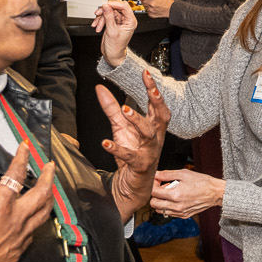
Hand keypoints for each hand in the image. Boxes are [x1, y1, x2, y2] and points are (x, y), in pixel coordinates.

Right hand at [0, 147, 57, 261]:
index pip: (17, 175)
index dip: (23, 157)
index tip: (25, 147)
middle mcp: (14, 221)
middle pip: (42, 194)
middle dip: (48, 177)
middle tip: (49, 166)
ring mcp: (18, 238)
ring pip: (44, 214)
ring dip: (48, 197)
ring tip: (49, 188)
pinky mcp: (17, 252)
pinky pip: (34, 232)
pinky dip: (38, 219)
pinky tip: (33, 216)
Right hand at [92, 0, 138, 66]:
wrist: (112, 55)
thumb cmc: (116, 47)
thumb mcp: (112, 31)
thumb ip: (109, 17)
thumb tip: (106, 6)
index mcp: (130, 21)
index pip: (124, 6)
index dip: (114, 3)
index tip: (106, 4)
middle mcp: (125, 20)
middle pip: (115, 7)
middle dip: (105, 10)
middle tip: (99, 13)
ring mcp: (118, 21)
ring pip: (109, 11)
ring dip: (101, 17)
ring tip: (97, 24)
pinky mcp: (112, 22)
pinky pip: (105, 16)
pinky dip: (100, 20)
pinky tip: (97, 25)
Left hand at [102, 73, 169, 219]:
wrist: (131, 186)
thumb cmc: (131, 155)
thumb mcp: (120, 128)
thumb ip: (111, 108)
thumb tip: (100, 88)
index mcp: (153, 127)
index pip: (156, 105)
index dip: (153, 89)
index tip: (146, 75)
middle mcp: (155, 138)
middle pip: (161, 116)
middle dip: (157, 101)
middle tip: (149, 88)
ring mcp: (150, 152)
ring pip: (149, 134)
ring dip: (137, 120)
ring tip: (124, 110)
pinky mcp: (140, 166)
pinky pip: (130, 156)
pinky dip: (117, 149)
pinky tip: (105, 143)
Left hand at [137, 0, 173, 18]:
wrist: (171, 9)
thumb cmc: (167, 1)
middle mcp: (150, 3)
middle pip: (141, 0)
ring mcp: (150, 9)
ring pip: (144, 5)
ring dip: (147, 4)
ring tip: (153, 3)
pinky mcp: (151, 14)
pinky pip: (147, 11)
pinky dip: (149, 9)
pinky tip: (154, 8)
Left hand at [151, 167, 223, 217]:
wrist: (215, 193)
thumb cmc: (202, 182)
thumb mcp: (184, 174)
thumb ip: (167, 174)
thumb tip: (155, 174)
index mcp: (176, 195)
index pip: (154, 192)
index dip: (153, 184)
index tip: (157, 180)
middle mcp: (177, 206)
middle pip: (154, 204)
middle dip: (154, 194)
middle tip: (162, 187)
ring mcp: (180, 212)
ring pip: (160, 210)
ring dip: (160, 201)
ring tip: (169, 193)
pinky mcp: (184, 216)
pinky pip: (169, 213)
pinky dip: (168, 206)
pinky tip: (175, 198)